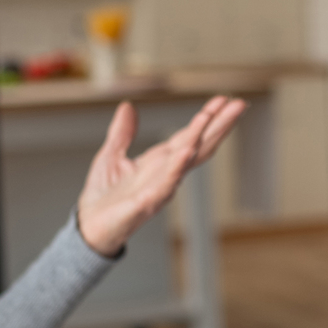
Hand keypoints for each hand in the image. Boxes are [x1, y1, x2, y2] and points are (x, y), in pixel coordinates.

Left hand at [76, 96, 246, 256]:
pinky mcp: (144, 203)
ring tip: (216, 118)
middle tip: (239, 104)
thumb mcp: (110, 156)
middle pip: (199, 144)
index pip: (190, 136)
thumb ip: (122, 133)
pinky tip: (187, 151)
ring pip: (186, 160)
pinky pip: (165, 183)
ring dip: (202, 138)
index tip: (223, 99)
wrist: (88, 229)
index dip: (207, 118)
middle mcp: (165, 173)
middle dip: (219, 125)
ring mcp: (159, 188)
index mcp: (159, 162)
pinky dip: (177, 167)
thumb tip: (127, 106)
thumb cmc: (103, 199)